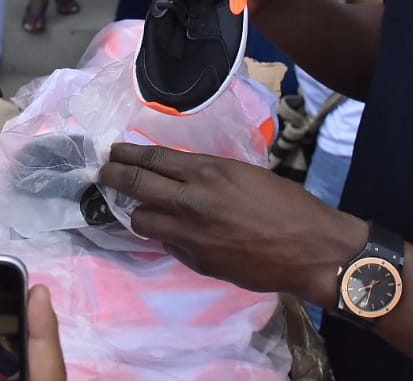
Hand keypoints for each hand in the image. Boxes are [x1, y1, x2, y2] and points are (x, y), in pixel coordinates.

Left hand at [99, 144, 366, 304]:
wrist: (309, 248)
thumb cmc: (286, 205)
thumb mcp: (245, 175)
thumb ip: (209, 175)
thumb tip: (181, 176)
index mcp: (209, 172)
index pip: (154, 158)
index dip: (128, 154)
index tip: (114, 152)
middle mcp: (192, 201)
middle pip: (136, 185)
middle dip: (113, 177)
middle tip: (103, 173)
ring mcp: (189, 234)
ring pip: (141, 220)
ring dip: (136, 211)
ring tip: (135, 206)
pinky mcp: (194, 260)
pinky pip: (165, 243)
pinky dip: (163, 234)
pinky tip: (168, 230)